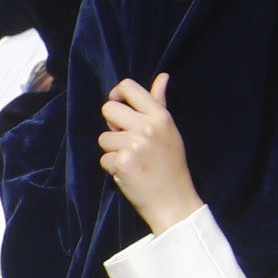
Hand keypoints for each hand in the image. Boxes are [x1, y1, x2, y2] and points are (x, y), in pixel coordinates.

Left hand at [96, 75, 197, 233]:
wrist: (174, 201)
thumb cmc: (171, 165)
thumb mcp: (170, 131)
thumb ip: (159, 103)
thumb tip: (162, 77)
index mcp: (160, 116)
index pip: (128, 87)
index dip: (116, 95)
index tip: (117, 106)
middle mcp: (147, 127)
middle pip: (108, 109)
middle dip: (112, 125)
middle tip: (126, 140)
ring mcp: (133, 145)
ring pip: (103, 137)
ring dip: (112, 150)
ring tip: (133, 161)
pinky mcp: (121, 162)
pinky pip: (103, 158)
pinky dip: (112, 167)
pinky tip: (129, 173)